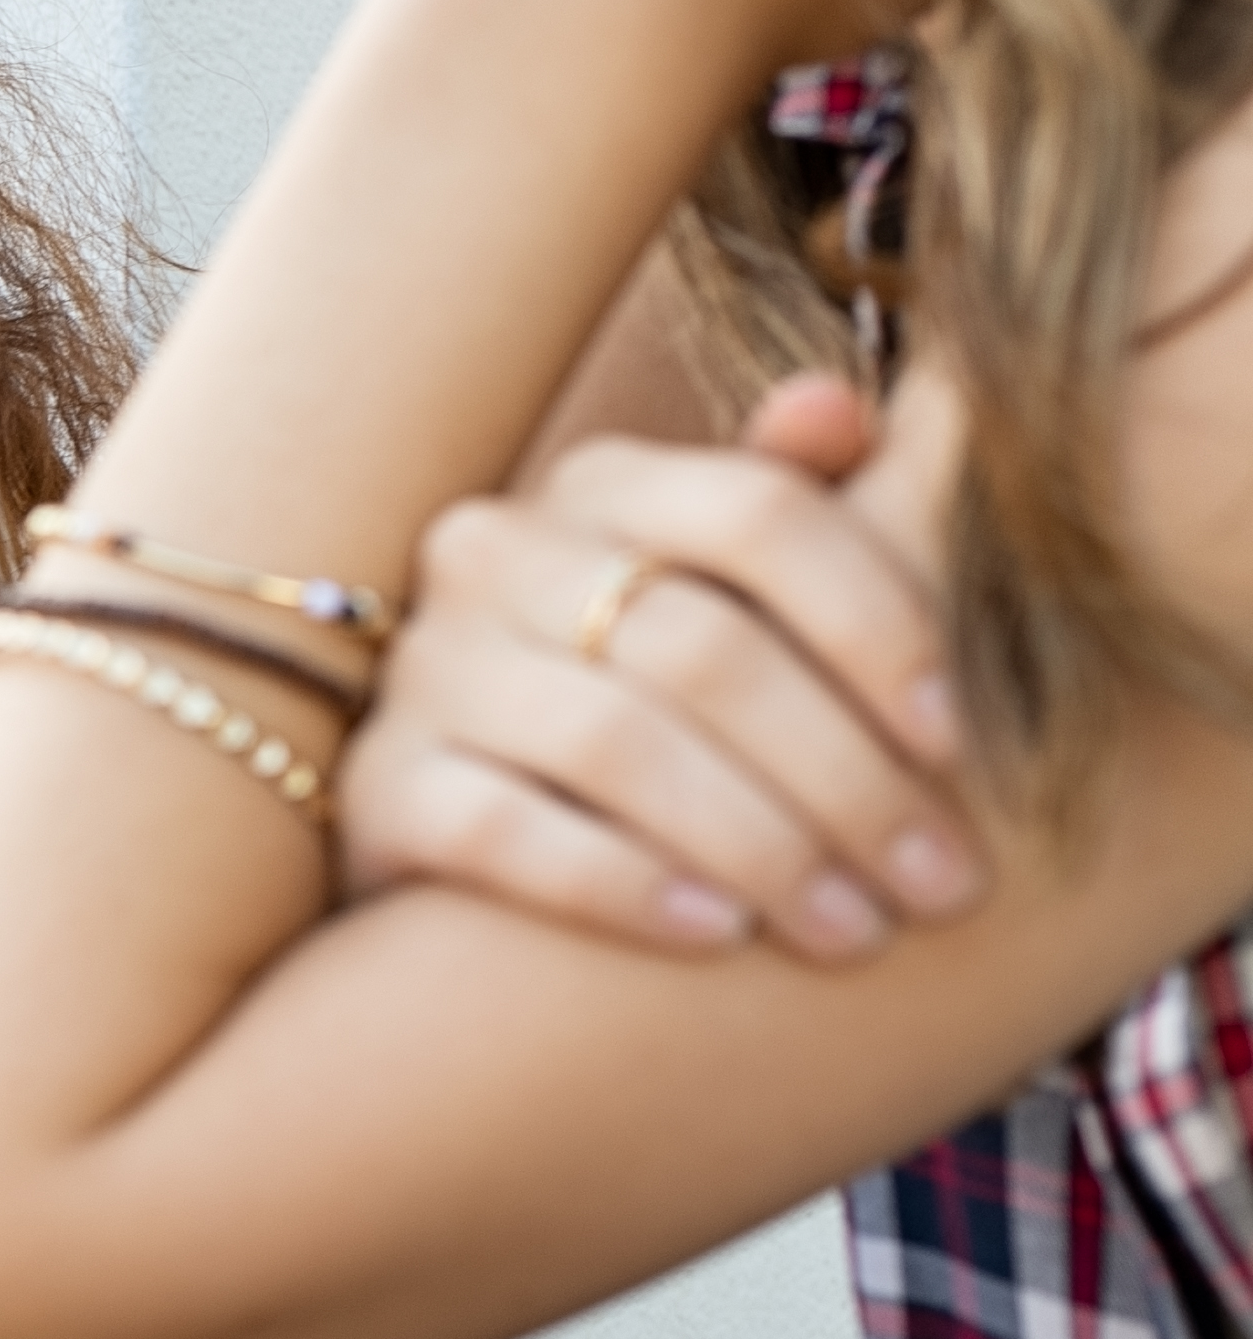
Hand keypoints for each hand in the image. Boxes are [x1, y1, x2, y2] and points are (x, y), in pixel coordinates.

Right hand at [345, 373, 984, 958]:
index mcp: (603, 483)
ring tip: (851, 930)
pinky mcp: (375, 788)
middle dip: (846, 777)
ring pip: (614, 745)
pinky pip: (504, 832)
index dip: (880, 625)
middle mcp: (494, 554)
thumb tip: (868, 399)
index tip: (963, 746)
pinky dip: (624, 885)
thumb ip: (818, 502)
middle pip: (703, 648)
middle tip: (941, 886)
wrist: (468, 834)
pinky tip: (718, 939)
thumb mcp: (733, 591)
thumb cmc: (652, 703)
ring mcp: (425, 670)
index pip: (760, 515)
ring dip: (760, 846)